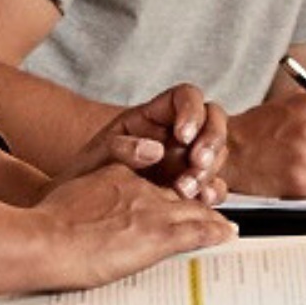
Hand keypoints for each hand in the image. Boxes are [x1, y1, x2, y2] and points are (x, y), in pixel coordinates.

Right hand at [27, 165, 234, 289]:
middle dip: (195, 204)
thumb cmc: (47, 227)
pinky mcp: (159, 234)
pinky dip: (216, 232)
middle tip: (208, 212)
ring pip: (194, 210)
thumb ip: (85, 205)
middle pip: (177, 195)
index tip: (171, 202)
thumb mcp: (69, 200)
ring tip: (223, 226)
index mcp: (117, 177)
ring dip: (211, 218)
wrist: (45, 240)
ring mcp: (152, 211)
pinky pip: (199, 230)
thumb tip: (82, 226)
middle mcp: (139, 189)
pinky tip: (227, 234)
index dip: (166, 194)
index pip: (152, 184)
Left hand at [96, 84, 224, 199]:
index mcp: (156, 115)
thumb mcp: (97, 155)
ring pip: (217, 154)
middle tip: (197, 163)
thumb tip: (154, 149)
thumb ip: (120, 147)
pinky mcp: (194, 185)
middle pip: (212, 121)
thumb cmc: (91, 172)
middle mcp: (177, 133)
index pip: (186, 97)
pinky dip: (213, 193)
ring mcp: (189, 159)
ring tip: (184, 189)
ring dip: (208, 171)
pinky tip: (201, 200)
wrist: (88, 208)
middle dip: (210, 142)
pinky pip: (215, 185)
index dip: (192, 111)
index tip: (182, 135)